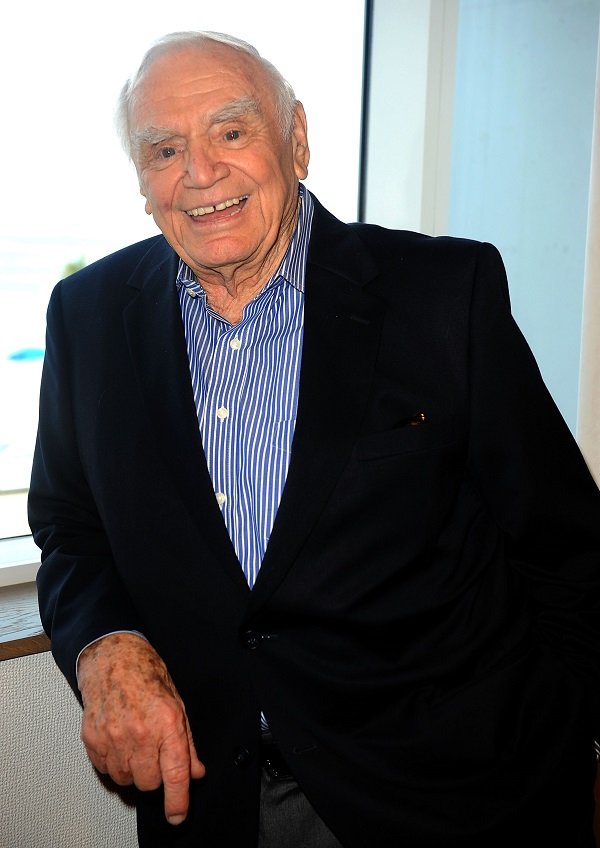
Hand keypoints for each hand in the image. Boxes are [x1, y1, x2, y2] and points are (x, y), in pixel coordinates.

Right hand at [78, 632, 204, 824]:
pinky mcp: (93, 740)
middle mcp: (140, 733)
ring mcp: (114, 737)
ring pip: (127, 780)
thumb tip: (194, 772)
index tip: (178, 815)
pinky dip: (115, 762)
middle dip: (155, 774)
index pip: (175, 774)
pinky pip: (106, 769)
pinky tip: (119, 740)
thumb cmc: (147, 675)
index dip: (178, 801)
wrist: (113, 658)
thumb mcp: (177, 704)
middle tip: (154, 751)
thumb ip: (187, 743)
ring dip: (134, 769)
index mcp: (167, 723)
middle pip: (149, 783)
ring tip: (135, 741)